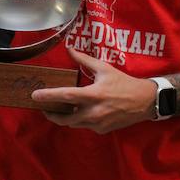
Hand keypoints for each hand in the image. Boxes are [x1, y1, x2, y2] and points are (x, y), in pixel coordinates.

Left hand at [29, 49, 157, 133]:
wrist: (145, 101)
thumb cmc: (124, 83)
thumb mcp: (105, 69)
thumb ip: (85, 60)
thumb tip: (70, 49)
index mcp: (93, 95)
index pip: (65, 96)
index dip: (48, 96)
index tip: (35, 96)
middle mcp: (94, 112)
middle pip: (65, 118)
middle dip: (52, 114)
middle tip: (45, 108)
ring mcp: (98, 124)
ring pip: (74, 124)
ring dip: (67, 117)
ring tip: (63, 108)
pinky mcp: (102, 130)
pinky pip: (86, 126)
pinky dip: (82, 119)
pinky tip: (84, 111)